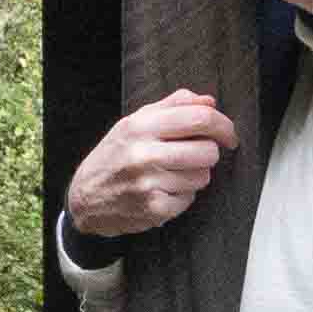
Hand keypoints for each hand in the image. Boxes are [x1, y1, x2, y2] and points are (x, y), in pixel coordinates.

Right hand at [62, 88, 236, 243]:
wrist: (84, 198)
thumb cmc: (114, 156)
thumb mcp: (134, 122)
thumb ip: (172, 107)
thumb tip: (209, 102)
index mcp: (140, 126)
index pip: (199, 118)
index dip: (223, 126)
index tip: (228, 135)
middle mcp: (143, 153)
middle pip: (208, 151)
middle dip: (208, 153)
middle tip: (194, 156)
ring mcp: (148, 183)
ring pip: (203, 177)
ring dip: (194, 176)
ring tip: (171, 174)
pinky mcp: (154, 209)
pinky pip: (190, 199)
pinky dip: (182, 196)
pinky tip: (163, 191)